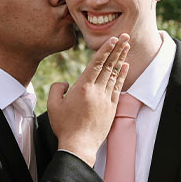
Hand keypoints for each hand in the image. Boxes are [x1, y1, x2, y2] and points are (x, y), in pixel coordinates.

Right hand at [47, 33, 130, 165]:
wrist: (79, 145)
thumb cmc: (64, 126)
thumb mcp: (53, 105)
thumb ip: (57, 89)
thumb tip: (65, 83)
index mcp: (82, 87)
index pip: (96, 63)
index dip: (106, 49)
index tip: (113, 39)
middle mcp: (96, 91)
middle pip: (109, 65)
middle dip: (117, 49)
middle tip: (125, 36)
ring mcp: (106, 99)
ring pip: (115, 74)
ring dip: (121, 59)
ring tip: (126, 47)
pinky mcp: (111, 108)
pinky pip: (118, 88)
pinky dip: (122, 76)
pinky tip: (125, 67)